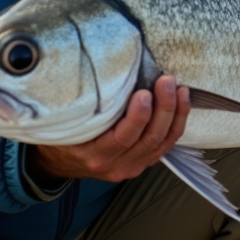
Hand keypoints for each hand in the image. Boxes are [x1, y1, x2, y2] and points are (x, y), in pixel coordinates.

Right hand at [26, 75, 190, 182]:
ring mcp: (131, 167)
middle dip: (163, 108)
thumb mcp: (62, 122)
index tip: (143, 93)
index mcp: (94, 156)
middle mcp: (115, 166)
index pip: (122, 138)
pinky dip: (177, 122)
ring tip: (178, 87)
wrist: (56, 162)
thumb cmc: (60, 135)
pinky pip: (166, 145)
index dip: (137, 117)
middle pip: (149, 139)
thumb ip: (80, 106)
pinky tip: (183, 101)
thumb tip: (94, 73)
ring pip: (162, 143)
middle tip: (166, 81)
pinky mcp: (142, 162)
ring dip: (175, 113)